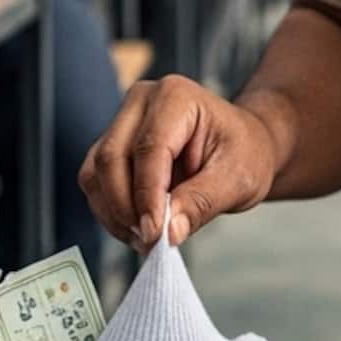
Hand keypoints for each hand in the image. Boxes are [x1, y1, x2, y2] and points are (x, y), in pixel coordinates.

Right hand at [78, 75, 281, 247]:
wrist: (243, 146)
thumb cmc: (244, 154)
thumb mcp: (237, 180)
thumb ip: (201, 203)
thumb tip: (167, 233)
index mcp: (175, 97)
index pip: (148, 149)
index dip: (147, 196)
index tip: (155, 235)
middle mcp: (141, 101)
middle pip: (111, 159)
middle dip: (126, 208)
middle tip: (151, 242)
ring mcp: (122, 122)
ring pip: (96, 172)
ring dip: (114, 213)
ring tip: (147, 238)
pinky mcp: (112, 145)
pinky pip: (95, 182)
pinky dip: (110, 211)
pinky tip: (138, 227)